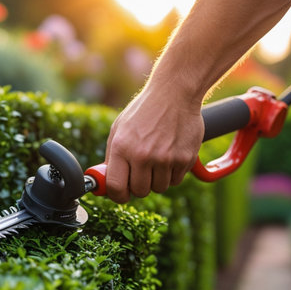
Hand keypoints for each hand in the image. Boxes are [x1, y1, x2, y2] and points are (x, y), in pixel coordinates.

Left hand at [105, 80, 204, 203]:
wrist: (174, 93)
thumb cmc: (144, 111)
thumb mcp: (119, 129)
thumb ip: (112, 157)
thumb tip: (106, 183)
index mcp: (122, 147)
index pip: (115, 187)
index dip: (117, 196)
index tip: (121, 195)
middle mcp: (143, 155)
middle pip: (139, 191)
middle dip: (139, 186)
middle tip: (141, 173)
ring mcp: (165, 158)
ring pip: (159, 188)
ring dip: (157, 180)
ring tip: (157, 160)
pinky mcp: (184, 159)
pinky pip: (176, 180)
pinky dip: (172, 173)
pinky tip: (171, 155)